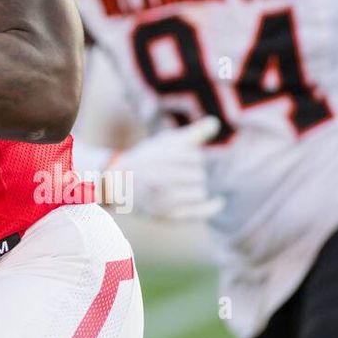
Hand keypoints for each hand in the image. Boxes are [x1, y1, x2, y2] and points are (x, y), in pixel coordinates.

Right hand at [104, 115, 224, 220]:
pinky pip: (199, 213)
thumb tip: (215, 122)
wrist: (118, 185)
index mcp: (157, 158)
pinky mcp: (167, 215)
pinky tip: (219, 201)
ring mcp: (161, 200)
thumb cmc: (147, 160)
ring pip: (200, 193)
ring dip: (197, 189)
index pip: (194, 157)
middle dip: (194, 173)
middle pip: (199, 175)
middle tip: (180, 174)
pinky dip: (212, 207)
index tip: (182, 159)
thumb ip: (191, 133)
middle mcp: (157, 179)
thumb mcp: (164, 143)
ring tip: (185, 186)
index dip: (192, 157)